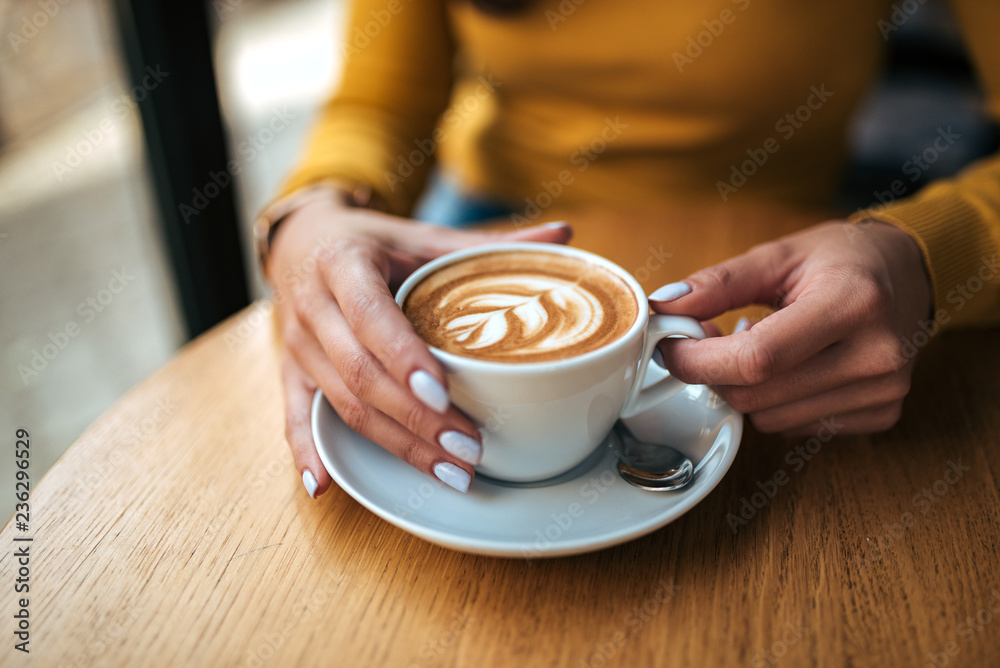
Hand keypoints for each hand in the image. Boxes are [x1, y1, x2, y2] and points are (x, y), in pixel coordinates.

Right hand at [267, 189, 572, 496]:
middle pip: (360, 373)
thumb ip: (487, 243)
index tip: (443, 393)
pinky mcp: (290, 371)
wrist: (303, 242)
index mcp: (344, 264)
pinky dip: (307, 452)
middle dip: (416, 418)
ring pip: (341, 403)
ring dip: (394, 443)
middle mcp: (313, 307)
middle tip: (469, 448)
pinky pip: (295, 416)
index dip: (404, 357)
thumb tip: (563, 233)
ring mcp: (297, 344)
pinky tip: (323, 484)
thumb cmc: (371, 242)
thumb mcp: (423, 236)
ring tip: (448, 471)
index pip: (371, 316)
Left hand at [650, 221, 931, 435]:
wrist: (910, 272)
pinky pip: (798, 427)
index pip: (757, 358)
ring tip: (756, 346)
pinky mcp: (882, 414)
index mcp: (853, 303)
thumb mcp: (779, 254)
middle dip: (713, 372)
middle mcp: (877, 354)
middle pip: (758, 395)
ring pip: (770, 419)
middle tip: (706, 338)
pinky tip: (789, 368)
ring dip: (745, 389)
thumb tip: (664, 307)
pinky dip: (777, 402)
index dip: (699, 360)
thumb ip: (718, 284)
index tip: (670, 346)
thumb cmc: (842, 259)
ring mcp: (884, 391)